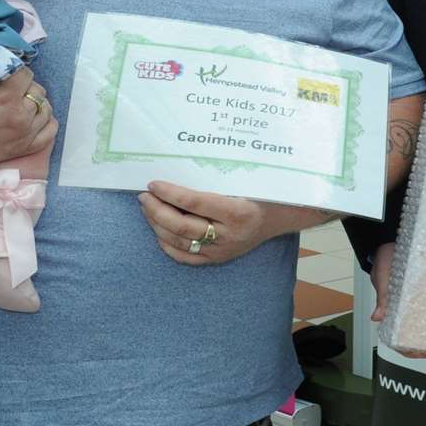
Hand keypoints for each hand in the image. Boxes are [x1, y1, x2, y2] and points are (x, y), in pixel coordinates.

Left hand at [138, 181, 328, 265]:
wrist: (281, 216)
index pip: (195, 204)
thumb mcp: (244, 180)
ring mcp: (223, 250)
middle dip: (157, 210)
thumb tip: (177, 167)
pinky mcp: (218, 259)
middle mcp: (229, 235)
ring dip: (158, 225)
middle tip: (144, 196)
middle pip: (183, 226)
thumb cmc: (261, 191)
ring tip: (148, 208)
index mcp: (238, 212)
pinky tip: (158, 230)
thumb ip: (214, 178)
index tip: (153, 183)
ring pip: (180, 242)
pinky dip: (167, 245)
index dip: (170, 193)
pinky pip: (186, 257)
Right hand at [368, 242, 425, 362]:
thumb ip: (383, 295)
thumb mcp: (382, 275)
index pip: (401, 337)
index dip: (410, 349)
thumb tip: (378, 317)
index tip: (419, 354)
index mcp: (397, 311)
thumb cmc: (388, 259)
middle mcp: (414, 310)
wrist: (399, 239)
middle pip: (423, 337)